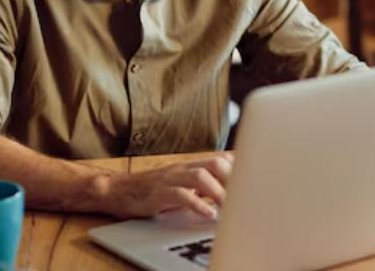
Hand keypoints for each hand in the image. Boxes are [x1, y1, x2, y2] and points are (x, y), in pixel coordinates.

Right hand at [100, 152, 233, 218]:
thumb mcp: (180, 183)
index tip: (257, 180)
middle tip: (246, 197)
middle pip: (215, 163)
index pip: (221, 159)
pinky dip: (197, 204)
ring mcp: (170, 179)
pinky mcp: (159, 193)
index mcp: (190, 166)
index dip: (240, 168)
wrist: (117, 191)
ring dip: (218, 191)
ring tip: (230, 207)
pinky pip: (180, 195)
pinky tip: (208, 214)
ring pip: (200, 176)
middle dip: (233, 179)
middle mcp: (182, 169)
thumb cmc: (152, 190)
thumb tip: (229, 186)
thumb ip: (203, 182)